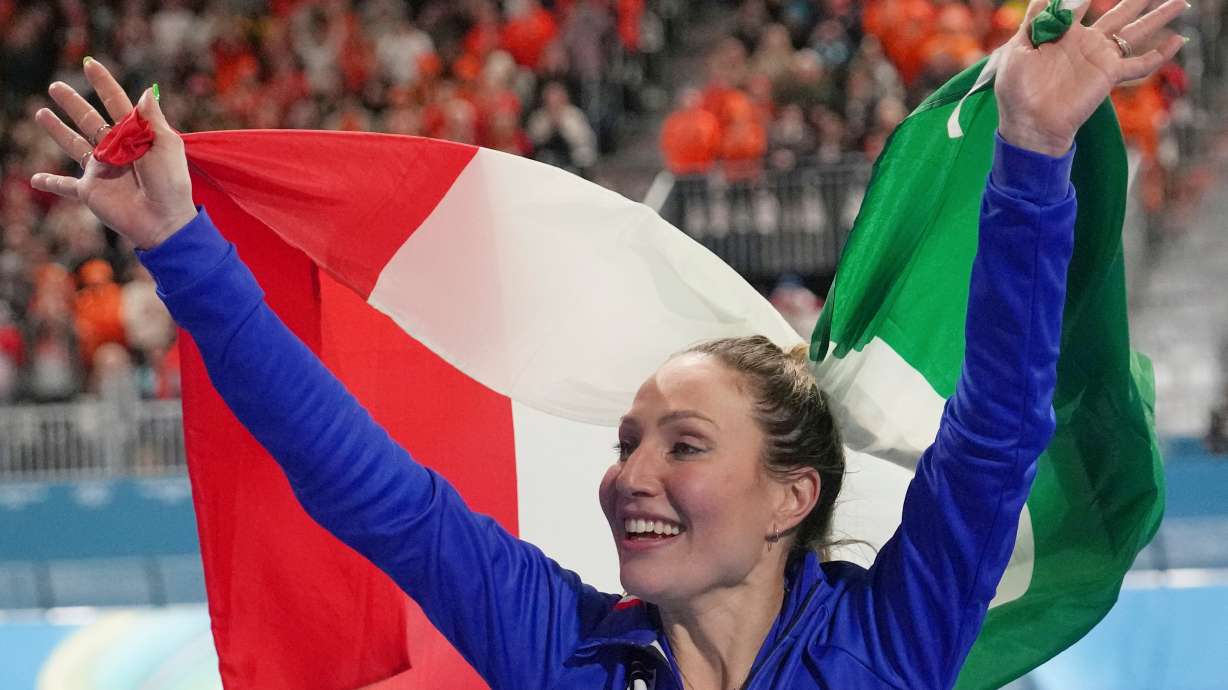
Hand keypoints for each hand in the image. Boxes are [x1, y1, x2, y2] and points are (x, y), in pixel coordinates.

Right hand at [30, 59, 196, 248]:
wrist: (163, 218)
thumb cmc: (170, 181)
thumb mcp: (166, 145)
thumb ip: (152, 118)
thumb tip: (146, 91)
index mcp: (135, 135)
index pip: (116, 103)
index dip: (103, 84)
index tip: (90, 64)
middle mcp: (115, 149)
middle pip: (89, 120)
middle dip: (73, 103)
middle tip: (55, 86)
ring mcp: (101, 170)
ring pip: (73, 145)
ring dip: (57, 130)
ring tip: (41, 113)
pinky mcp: (90, 190)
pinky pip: (65, 186)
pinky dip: (50, 183)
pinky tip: (35, 179)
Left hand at [995, 0, 1187, 156]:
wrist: (1029, 122)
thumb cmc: (1017, 90)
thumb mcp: (1017, 50)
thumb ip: (1033, 22)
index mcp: (1062, 34)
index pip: (1079, 6)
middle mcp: (1085, 43)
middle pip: (1118, 14)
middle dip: (1136, 1)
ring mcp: (1100, 58)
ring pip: (1135, 32)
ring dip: (1158, 17)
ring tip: (1179, 3)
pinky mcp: (1109, 74)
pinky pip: (1141, 63)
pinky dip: (1160, 54)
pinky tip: (1178, 41)